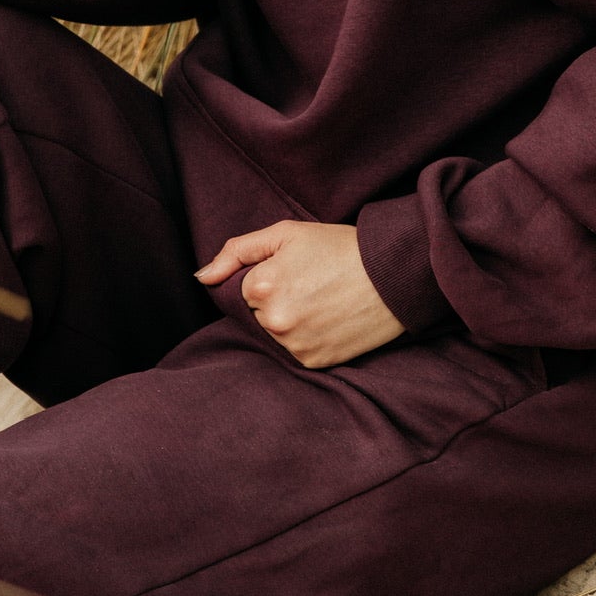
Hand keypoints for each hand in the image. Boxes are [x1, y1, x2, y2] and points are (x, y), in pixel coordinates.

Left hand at [195, 221, 405, 367]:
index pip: (240, 289)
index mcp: (259, 287)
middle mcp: (273, 321)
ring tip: (321, 300)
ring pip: (274, 333)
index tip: (295, 270)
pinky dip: (306, 337)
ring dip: (289, 321)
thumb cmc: (338, 247)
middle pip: (256, 313)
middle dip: (275, 300)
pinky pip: (295, 351)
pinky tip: (327, 319)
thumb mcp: (285, 233)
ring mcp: (294, 345)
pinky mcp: (314, 362)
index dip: (267, 277)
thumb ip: (236, 251)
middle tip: (311, 284)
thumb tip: (202, 277)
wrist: (393, 272)